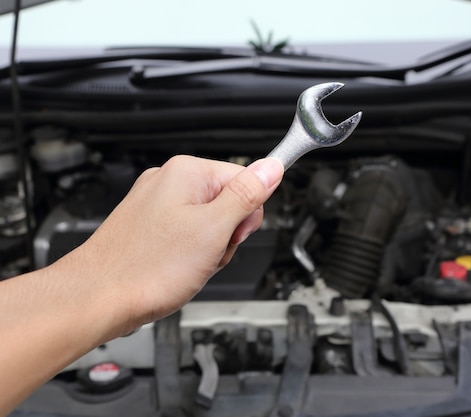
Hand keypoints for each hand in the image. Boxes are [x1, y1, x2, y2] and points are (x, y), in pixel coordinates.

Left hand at [53, 155, 283, 333]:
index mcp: (187, 172)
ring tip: (188, 264)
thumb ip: (247, 195)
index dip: (247, 214)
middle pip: (228, 203)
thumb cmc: (148, 267)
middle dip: (226, 235)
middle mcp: (169, 182)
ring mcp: (156, 205)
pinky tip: (177, 268)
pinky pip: (188, 236)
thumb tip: (272, 167)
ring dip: (209, 249)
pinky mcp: (149, 227)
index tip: (232, 234)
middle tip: (206, 253)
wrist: (99, 298)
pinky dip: (190, 255)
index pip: (246, 179)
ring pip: (209, 224)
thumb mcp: (214, 229)